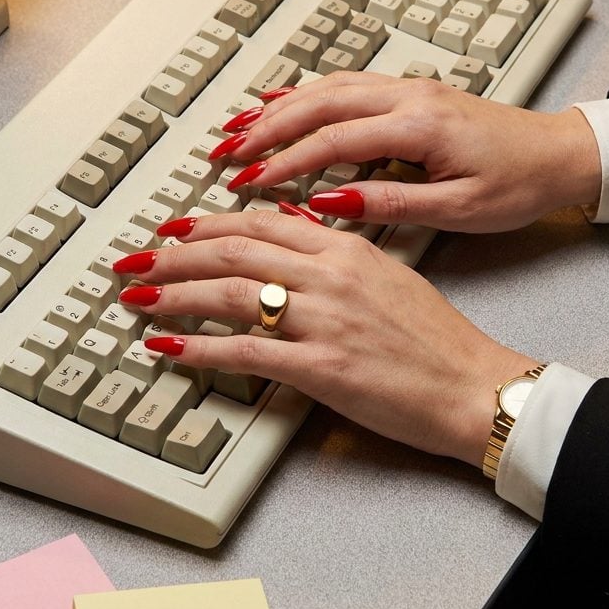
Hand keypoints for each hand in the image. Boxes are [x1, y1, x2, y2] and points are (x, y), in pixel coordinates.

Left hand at [114, 210, 538, 466]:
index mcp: (345, 248)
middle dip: (174, 255)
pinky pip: (246, 352)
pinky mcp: (322, 367)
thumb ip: (333, 250)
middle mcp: (329, 275)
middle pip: (233, 252)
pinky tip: (168, 348)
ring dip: (174, 294)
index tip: (173, 229)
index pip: (259, 224)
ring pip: (231, 294)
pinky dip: (199, 349)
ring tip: (136, 297)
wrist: (472, 384)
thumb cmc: (435, 336)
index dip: (207, 224)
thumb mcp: (385, 271)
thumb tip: (289, 230)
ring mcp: (324, 320)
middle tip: (136, 260)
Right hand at [220, 73, 600, 232]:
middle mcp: (408, 95)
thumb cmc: (519, 182)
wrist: (560, 153)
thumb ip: (391, 202)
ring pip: (327, 86)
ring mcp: (407, 87)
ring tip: (238, 128)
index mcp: (419, 124)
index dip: (286, 161)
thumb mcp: (459, 208)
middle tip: (227, 153)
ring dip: (279, 106)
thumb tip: (330, 201)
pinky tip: (282, 100)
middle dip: (266, 128)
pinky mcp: (409, 91)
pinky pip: (345, 84)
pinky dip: (306, 92)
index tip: (251, 182)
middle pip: (319, 102)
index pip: (333, 139)